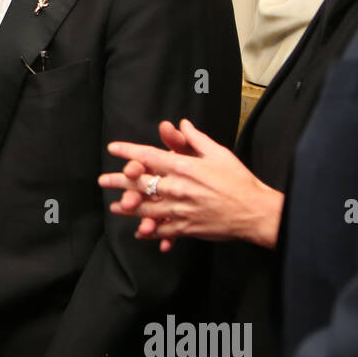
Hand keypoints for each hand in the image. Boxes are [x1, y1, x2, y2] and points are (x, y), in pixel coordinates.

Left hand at [98, 119, 284, 249]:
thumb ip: (195, 139)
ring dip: (128, 208)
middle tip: (103, 181)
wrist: (254, 211)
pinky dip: (150, 232)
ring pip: (146, 209)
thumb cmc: (239, 181)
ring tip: (115, 207)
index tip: (113, 149)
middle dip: (119, 181)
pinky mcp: (187, 228)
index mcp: (184, 167)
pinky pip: (163, 231)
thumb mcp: (218, 153)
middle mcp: (178, 188)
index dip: (128, 152)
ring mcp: (180, 210)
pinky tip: (139, 232)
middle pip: (140, 184)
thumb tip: (181, 124)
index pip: (149, 156)